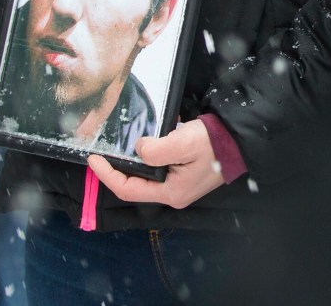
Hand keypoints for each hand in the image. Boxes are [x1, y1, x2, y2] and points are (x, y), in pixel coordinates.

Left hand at [87, 119, 224, 209]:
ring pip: (145, 174)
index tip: (93, 158)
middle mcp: (171, 192)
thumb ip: (156, 150)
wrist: (237, 141)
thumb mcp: (182, 143)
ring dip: (133, 158)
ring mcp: (177, 184)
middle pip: (134, 184)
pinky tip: (147, 136)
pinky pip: (157, 165)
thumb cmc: (212, 143)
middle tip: (103, 150)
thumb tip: (138, 148)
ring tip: (121, 142)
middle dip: (117, 167)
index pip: (128, 189)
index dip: (107, 175)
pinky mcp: (181, 172)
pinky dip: (148, 152)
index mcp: (170, 192)